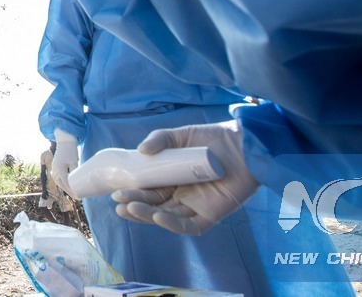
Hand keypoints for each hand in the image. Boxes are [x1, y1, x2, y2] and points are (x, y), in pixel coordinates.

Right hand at [52, 129, 79, 197]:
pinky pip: (58, 179)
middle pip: (62, 185)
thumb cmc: (71, 151)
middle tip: (78, 197)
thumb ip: (75, 173)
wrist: (64, 142)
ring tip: (73, 193)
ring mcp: (53, 170)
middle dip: (70, 192)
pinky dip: (63, 183)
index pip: (67, 185)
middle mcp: (55, 171)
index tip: (79, 196)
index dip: (73, 192)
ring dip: (66, 188)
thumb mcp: (75, 162)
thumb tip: (79, 182)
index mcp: (60, 170)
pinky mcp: (54, 168)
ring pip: (59, 183)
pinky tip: (67, 186)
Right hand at [111, 120, 258, 234]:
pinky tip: (157, 217)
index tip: (117, 193)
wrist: (244, 145)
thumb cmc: (213, 138)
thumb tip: (140, 151)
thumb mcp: (181, 134)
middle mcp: (180, 195)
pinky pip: (188, 225)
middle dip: (135, 206)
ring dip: (147, 216)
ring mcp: (194, 206)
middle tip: (119, 202)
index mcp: (171, 179)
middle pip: (154, 206)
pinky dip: (172, 224)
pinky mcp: (210, 215)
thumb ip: (160, 139)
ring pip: (166, 217)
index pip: (148, 192)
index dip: (132, 195)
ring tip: (129, 209)